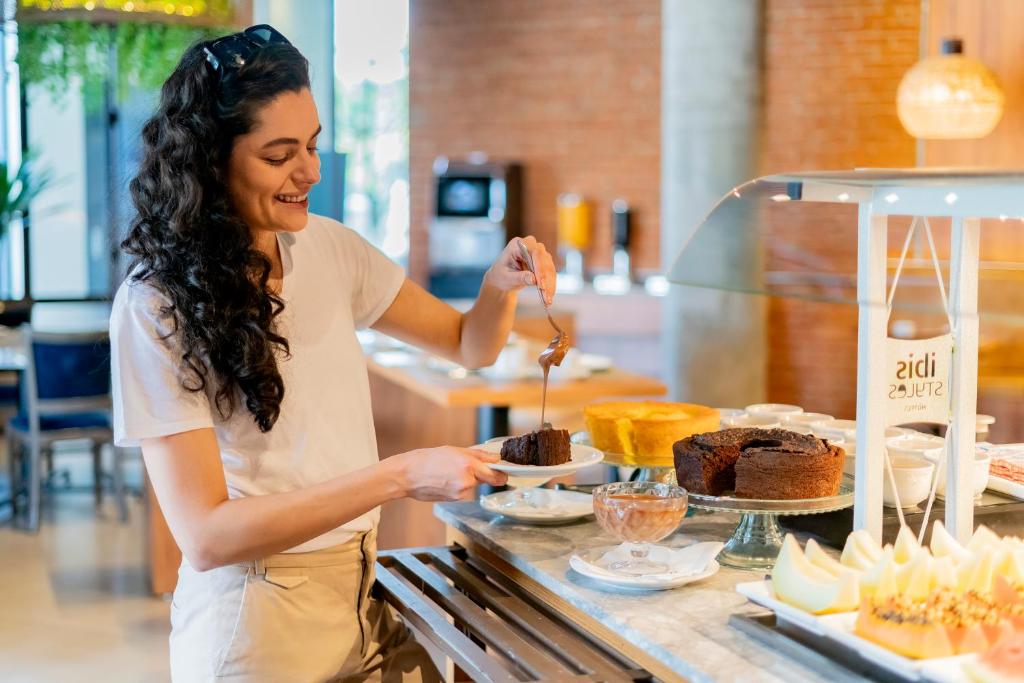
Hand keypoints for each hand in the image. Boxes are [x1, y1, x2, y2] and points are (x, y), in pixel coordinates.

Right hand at [388, 446, 507, 501]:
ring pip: (472, 485)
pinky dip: (458, 486)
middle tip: (468, 468)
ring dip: (467, 479)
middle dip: (483, 475)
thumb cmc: (427, 459)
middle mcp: (467, 480)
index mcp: (468, 464)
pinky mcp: (453, 499)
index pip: (496, 475)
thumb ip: (478, 455)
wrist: (406, 475)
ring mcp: (460, 492)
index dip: (503, 474)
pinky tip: (444, 480)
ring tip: (449, 472)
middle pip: (486, 480)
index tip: (505, 473)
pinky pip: (463, 491)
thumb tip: (495, 458)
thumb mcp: (454, 450)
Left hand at [485, 236, 556, 305]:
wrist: (502, 279)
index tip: (540, 283)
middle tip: (545, 294)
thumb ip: (519, 277)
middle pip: (544, 259)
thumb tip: (533, 279)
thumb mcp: (506, 278)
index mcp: (517, 244)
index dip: (539, 266)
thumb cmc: (501, 276)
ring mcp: (539, 253)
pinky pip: (550, 273)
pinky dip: (550, 285)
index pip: (534, 251)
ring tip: (547, 299)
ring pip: (549, 267)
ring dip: (550, 284)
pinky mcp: (544, 261)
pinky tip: (549, 296)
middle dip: (545, 278)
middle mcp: (530, 245)